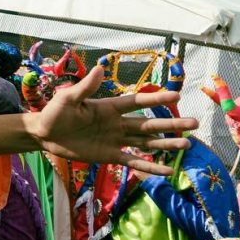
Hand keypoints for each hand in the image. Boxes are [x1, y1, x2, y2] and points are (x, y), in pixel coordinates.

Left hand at [25, 66, 195, 175]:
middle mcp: (117, 123)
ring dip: (166, 144)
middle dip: (171, 124)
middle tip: (195, 123)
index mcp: (109, 107)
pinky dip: (149, 167)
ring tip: (187, 144)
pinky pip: (133, 162)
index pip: (137, 102)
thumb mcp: (68, 98)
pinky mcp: (109, 156)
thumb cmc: (55, 112)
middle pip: (148, 124)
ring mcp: (115, 140)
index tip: (177, 95)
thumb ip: (86, 87)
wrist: (44, 135)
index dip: (156, 99)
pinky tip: (167, 170)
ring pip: (145, 142)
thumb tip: (100, 68)